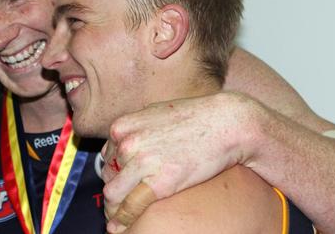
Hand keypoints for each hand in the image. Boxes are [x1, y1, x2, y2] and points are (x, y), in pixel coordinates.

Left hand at [101, 92, 265, 232]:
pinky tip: (121, 227)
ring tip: (118, 220)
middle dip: (115, 191)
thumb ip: (138, 127)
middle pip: (108, 177)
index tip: (120, 184)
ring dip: (114, 209)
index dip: (114, 173)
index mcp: (123, 127)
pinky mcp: (160, 184)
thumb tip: (125, 141)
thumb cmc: (197, 117)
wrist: (227, 124)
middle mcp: (127, 144)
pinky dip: (123, 220)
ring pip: (113, 195)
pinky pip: (130, 207)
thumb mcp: (157, 113)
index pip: (107, 158)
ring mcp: (142, 163)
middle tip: (119, 204)